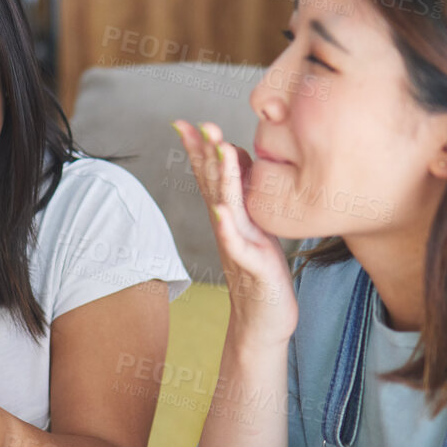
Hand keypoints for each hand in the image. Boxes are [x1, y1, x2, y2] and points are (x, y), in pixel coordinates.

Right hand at [171, 120, 297, 345]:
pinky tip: (221, 212)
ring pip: (225, 206)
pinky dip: (228, 228)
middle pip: (213, 185)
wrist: (263, 322)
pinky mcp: (251, 267)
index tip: (183, 123)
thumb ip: (245, 196)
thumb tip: (237, 160)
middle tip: (196, 124)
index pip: (210, 177)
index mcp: (231, 216)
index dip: (197, 150)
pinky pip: (236, 245)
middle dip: (204, 154)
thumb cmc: (261, 273)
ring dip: (221, 177)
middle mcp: (229, 227)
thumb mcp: (255, 228)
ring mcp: (238, 246)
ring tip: (218, 150)